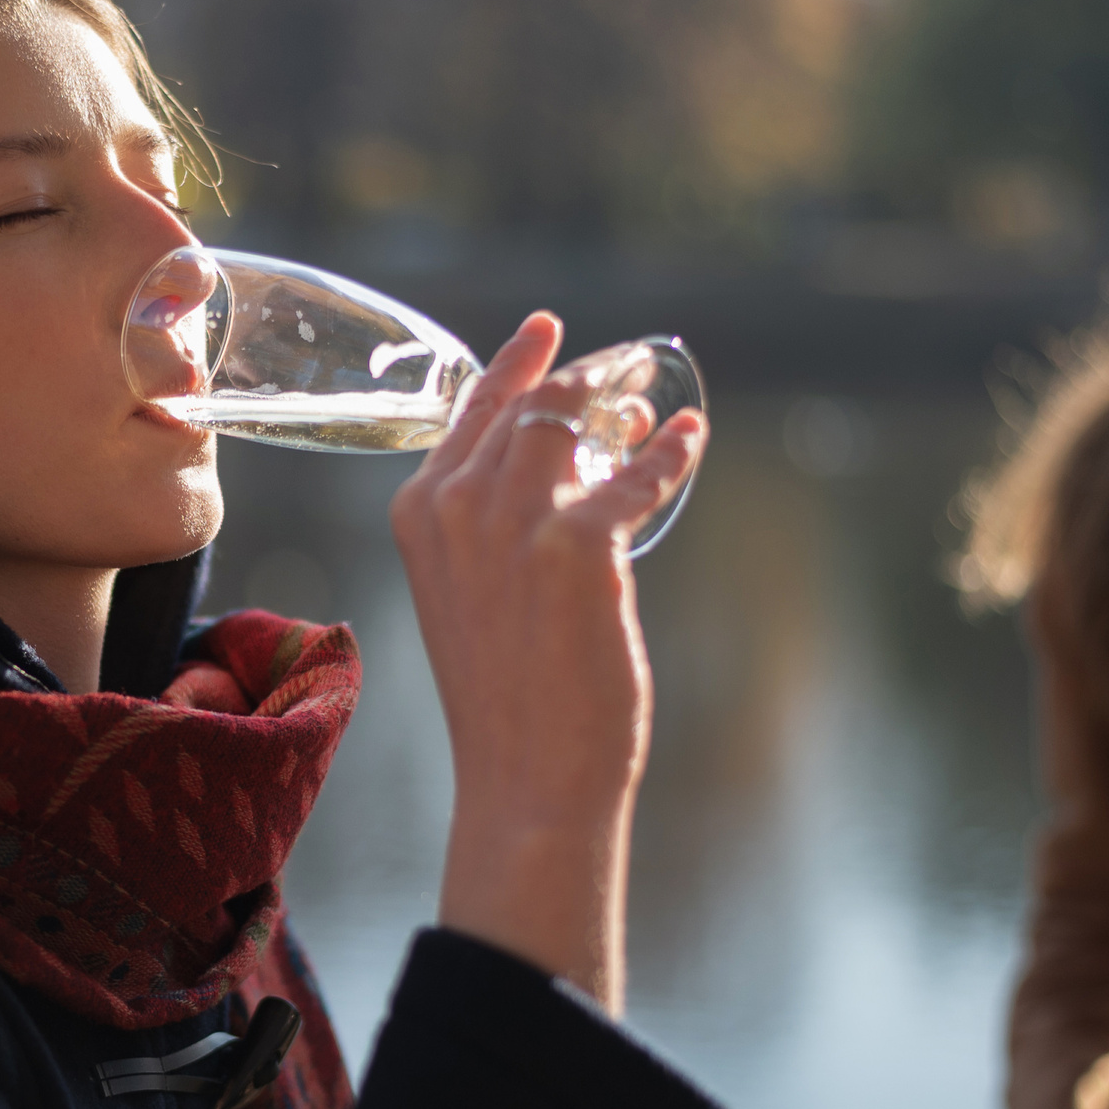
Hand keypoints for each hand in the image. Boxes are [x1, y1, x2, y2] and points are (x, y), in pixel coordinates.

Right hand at [388, 311, 704, 1011]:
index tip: (547, 332)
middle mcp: (455, 504)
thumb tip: (572, 471)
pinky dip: (671, 454)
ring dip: (621, 402)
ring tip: (652, 405)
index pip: (470, 411)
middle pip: (528, 401)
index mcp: (419, 514)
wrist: (525, 776)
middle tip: (625, 370)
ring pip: (576, 421)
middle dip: (582, 377)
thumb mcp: (474, 593)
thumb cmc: (506, 698)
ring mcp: (514, 520)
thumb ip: (498, 528)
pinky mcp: (578, 544)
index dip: (514, 364)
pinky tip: (689, 439)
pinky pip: (636, 475)